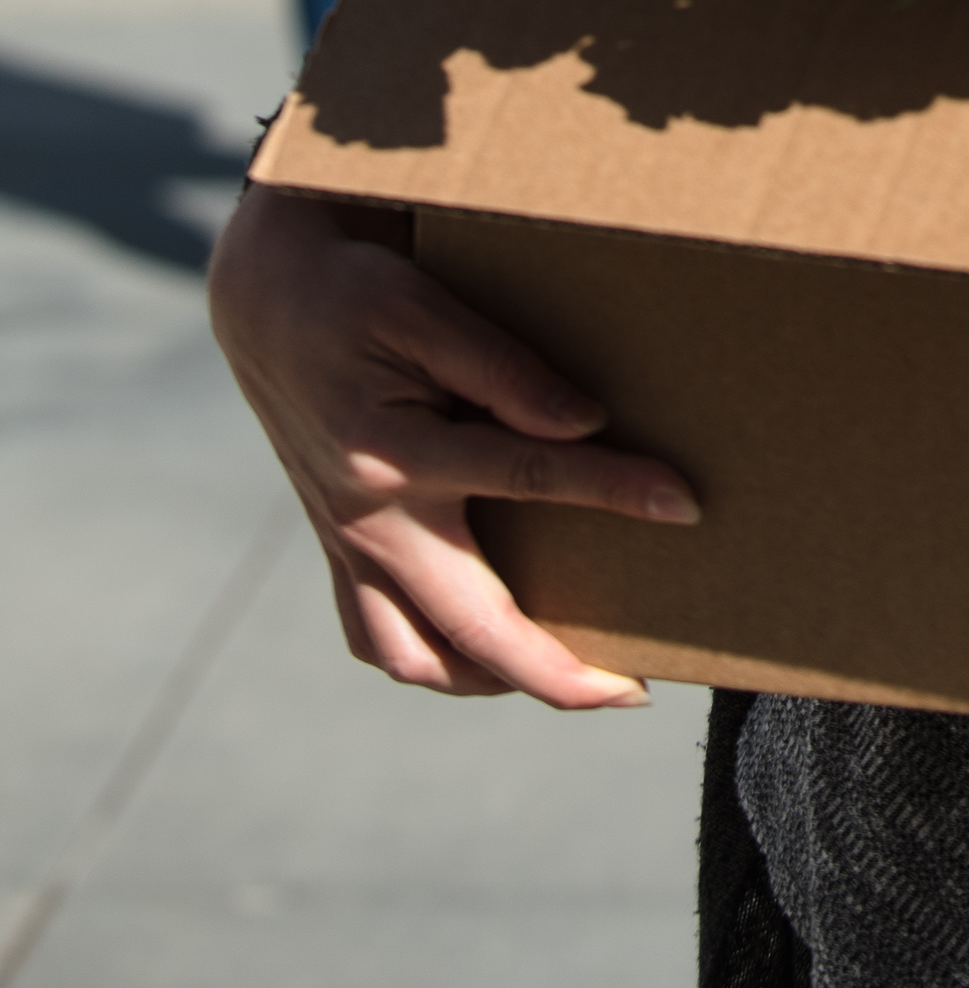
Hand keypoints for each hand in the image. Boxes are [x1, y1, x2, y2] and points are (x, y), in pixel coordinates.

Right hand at [207, 184, 700, 707]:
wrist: (264, 301)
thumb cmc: (353, 294)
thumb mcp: (424, 306)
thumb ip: (504, 368)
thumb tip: (585, 422)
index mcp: (395, 452)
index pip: (529, 476)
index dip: (615, 491)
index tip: (684, 504)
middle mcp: (368, 519)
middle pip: (470, 625)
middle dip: (554, 672)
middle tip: (631, 693)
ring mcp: (346, 545)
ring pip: (410, 656)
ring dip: (487, 679)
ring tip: (563, 676)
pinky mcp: (337, 549)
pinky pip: (375, 636)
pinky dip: (429, 657)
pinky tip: (476, 649)